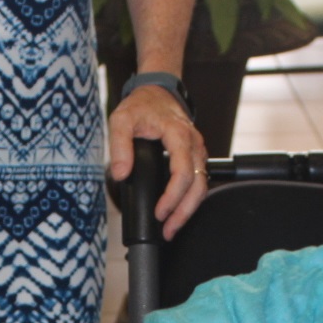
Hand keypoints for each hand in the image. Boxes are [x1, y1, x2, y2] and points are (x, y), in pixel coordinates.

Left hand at [107, 84, 208, 239]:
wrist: (156, 92)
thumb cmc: (141, 106)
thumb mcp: (121, 120)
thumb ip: (119, 146)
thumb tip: (121, 173)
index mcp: (178, 134)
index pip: (182, 172)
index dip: (172, 196)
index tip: (159, 212)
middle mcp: (194, 144)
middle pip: (198, 185)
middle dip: (184, 212)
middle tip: (168, 230)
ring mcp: (197, 151)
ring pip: (202, 186)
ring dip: (189, 210)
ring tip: (171, 228)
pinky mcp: (195, 157)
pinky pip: (198, 181)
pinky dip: (190, 200)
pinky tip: (177, 212)